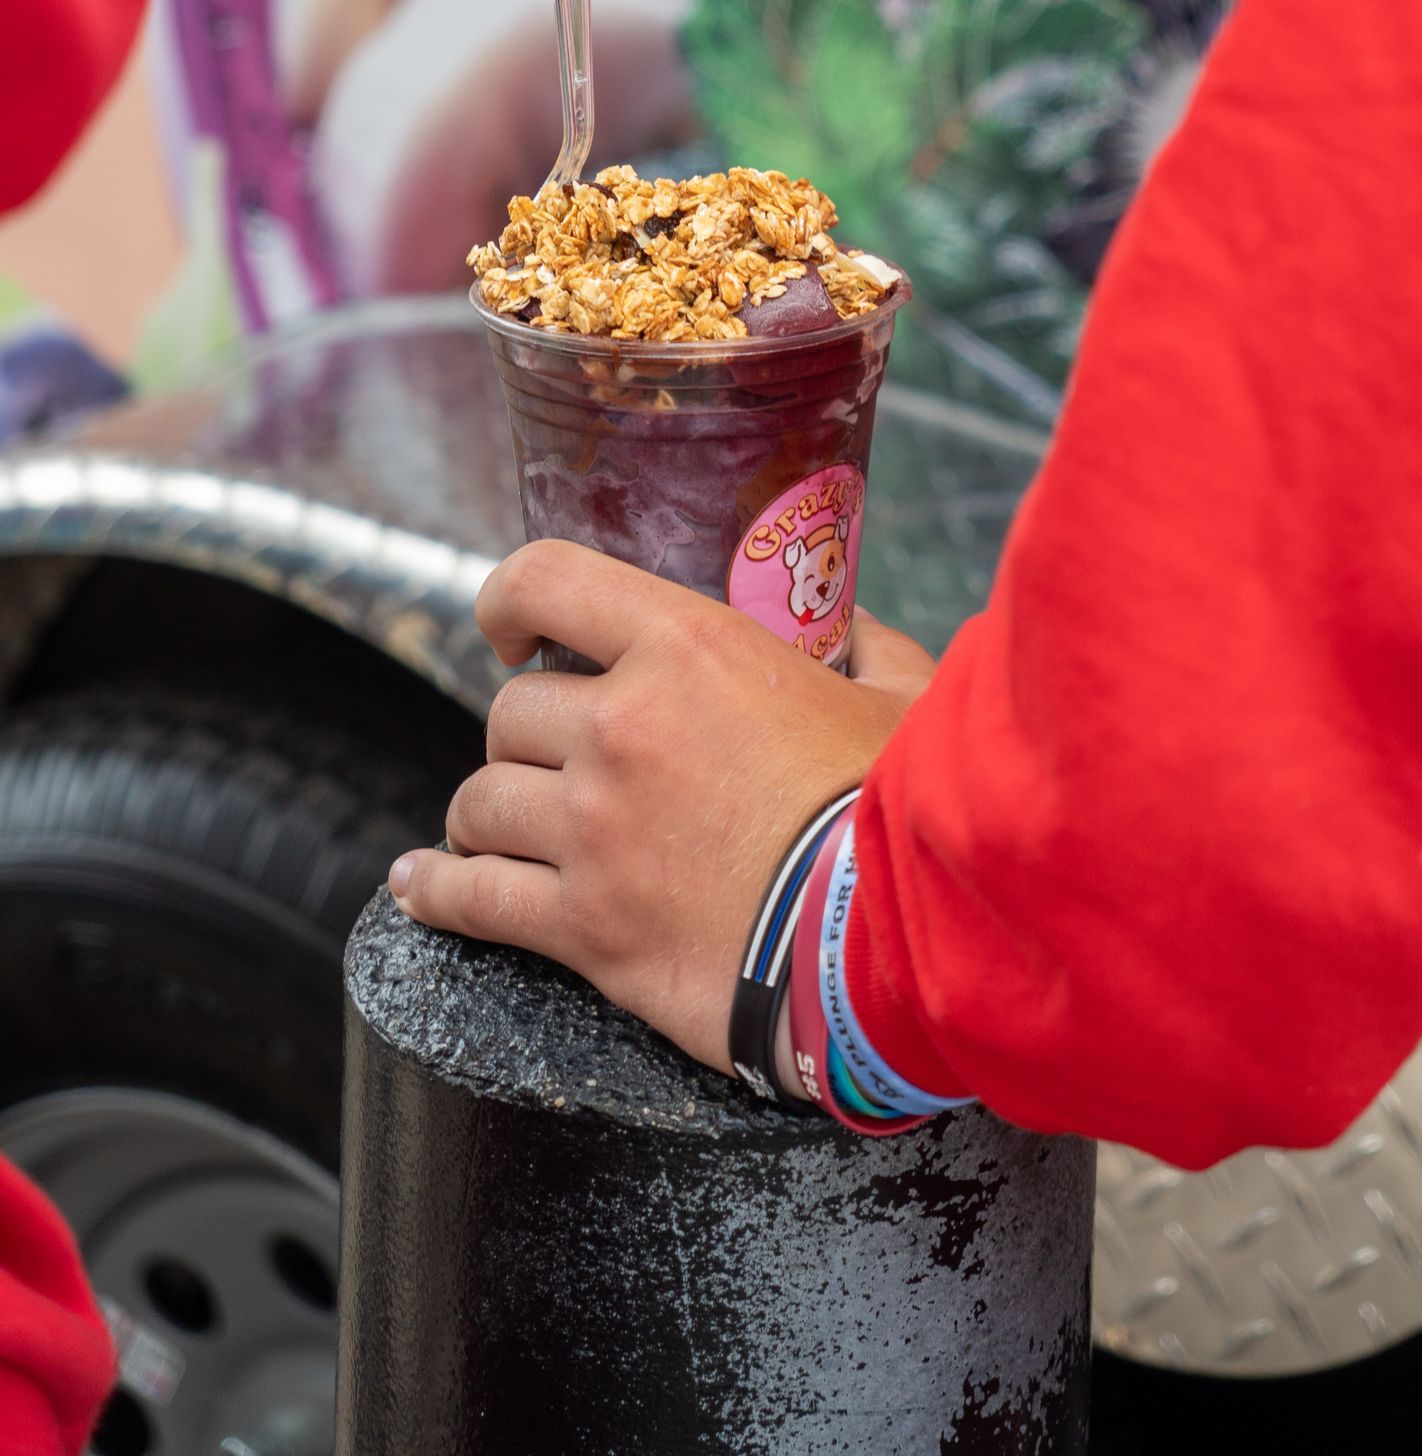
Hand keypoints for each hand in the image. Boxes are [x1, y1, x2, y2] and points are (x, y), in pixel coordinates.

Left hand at [389, 541, 935, 1074]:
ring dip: (489, 811)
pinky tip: (419, 885)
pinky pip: (472, 898)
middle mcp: (620, 727)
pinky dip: (435, 891)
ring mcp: (591, 829)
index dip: (510, 597)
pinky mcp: (583, 924)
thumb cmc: (900, 812)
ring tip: (506, 826)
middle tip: (563, 760)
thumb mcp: (898, 697)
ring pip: (479, 800)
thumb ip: (865, 645)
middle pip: (511, 711)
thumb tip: (850, 626)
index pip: (546, 581)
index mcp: (688, 648)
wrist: (882, 942)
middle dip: (529, 734)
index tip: (511, 628)